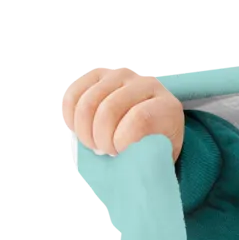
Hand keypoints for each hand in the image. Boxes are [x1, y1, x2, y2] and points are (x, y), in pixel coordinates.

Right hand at [58, 66, 185, 165]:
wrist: (151, 125)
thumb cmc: (154, 144)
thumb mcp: (160, 156)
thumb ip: (149, 158)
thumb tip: (131, 165)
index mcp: (167, 106)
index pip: (140, 119)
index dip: (123, 140)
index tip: (120, 153)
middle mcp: (146, 84)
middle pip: (110, 109)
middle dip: (101, 138)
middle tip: (105, 151)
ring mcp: (120, 75)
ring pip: (88, 103)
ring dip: (85, 130)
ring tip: (94, 143)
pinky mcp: (98, 74)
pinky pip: (73, 95)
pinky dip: (71, 117)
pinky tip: (80, 130)